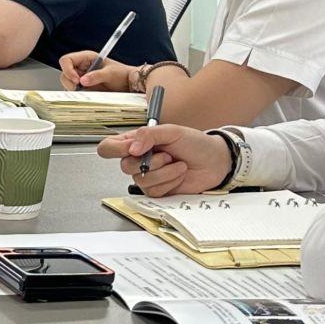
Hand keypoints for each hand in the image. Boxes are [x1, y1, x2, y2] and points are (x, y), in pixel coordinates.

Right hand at [60, 52, 138, 92]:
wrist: (130, 84)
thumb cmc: (122, 74)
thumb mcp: (110, 73)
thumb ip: (96, 76)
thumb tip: (83, 81)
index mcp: (86, 58)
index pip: (67, 60)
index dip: (68, 69)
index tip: (77, 79)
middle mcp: (82, 67)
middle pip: (65, 72)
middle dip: (69, 81)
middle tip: (79, 88)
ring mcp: (82, 77)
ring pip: (68, 82)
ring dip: (73, 88)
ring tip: (85, 91)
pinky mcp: (84, 87)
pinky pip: (75, 90)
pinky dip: (77, 94)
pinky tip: (86, 94)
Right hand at [95, 124, 231, 197]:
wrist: (216, 161)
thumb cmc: (195, 143)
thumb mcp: (171, 131)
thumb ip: (148, 135)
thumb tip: (131, 147)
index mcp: (135, 142)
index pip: (108, 147)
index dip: (116, 150)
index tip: (134, 149)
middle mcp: (138, 159)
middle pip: (124, 167)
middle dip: (150, 162)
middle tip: (167, 155)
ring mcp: (148, 176)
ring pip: (141, 180)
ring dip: (165, 172)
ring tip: (178, 164)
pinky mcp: (158, 190)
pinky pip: (154, 192)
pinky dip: (170, 182)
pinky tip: (179, 174)